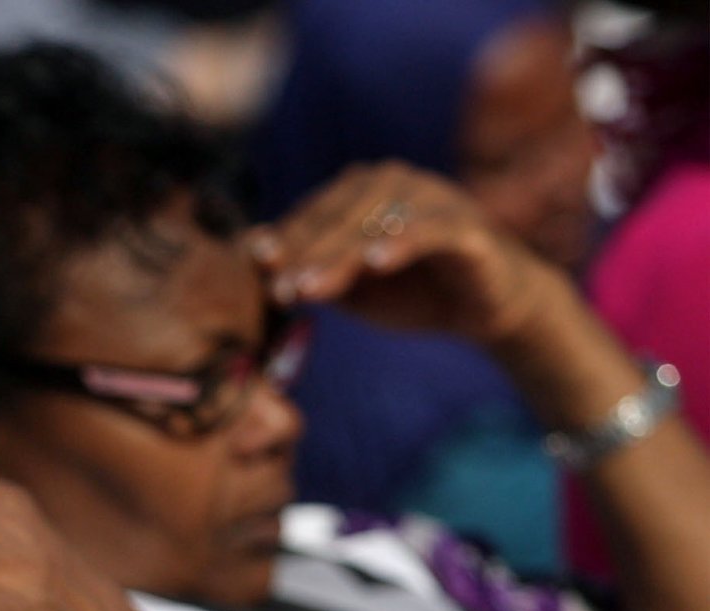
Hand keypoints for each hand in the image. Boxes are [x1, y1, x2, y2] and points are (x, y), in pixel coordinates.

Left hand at [249, 162, 564, 349]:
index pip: (313, 217)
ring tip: (311, 287)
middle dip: (306, 257)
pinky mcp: (466, 226)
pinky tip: (377, 262)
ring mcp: (432, 200)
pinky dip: (404, 243)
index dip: (285, 248)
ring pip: (377, 225)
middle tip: (280, 292)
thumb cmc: (407, 290)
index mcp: (360, 191)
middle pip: (339, 220)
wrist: (481, 306)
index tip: (260, 279)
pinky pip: (432, 230)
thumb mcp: (348, 285)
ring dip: (340, 256)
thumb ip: (306, 267)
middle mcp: (394, 183)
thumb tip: (251, 248)